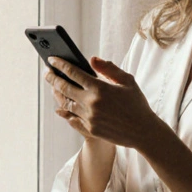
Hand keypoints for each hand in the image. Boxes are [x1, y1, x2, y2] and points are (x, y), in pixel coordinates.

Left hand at [45, 56, 161, 150]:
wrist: (143, 131)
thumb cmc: (137, 104)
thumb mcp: (127, 81)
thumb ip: (108, 68)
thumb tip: (91, 59)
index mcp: (100, 88)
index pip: (73, 73)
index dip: (60, 65)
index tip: (52, 60)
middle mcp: (91, 103)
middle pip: (64, 88)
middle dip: (53, 78)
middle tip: (47, 73)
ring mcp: (89, 118)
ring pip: (67, 104)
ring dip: (59, 95)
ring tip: (55, 88)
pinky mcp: (90, 129)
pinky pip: (73, 119)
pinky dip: (67, 112)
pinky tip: (63, 107)